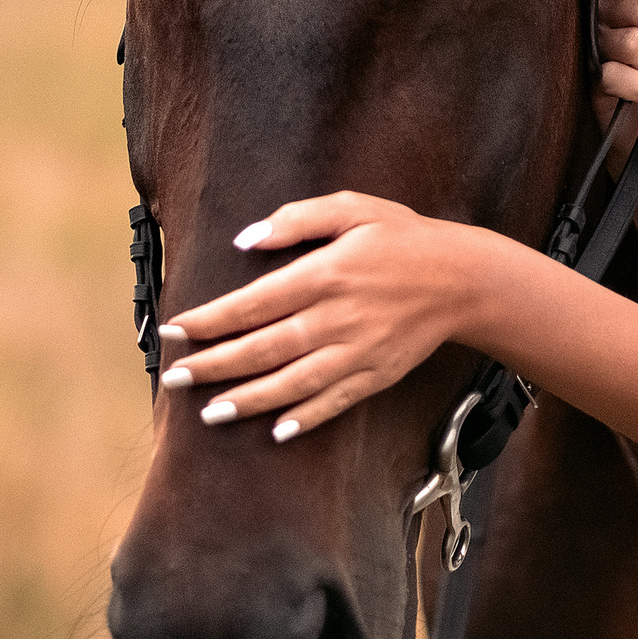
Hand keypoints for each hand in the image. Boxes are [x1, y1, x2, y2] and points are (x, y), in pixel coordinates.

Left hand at [155, 193, 493, 441]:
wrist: (463, 278)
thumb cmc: (403, 238)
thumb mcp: (353, 208)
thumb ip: (297, 218)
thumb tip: (246, 240)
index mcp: (325, 274)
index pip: (252, 304)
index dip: (209, 320)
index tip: (175, 331)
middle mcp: (336, 317)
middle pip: (263, 348)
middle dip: (213, 365)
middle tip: (174, 378)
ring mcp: (358, 351)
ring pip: (293, 383)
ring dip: (248, 400)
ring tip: (209, 413)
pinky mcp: (377, 374)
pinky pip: (335, 401)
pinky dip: (306, 418)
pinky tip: (277, 431)